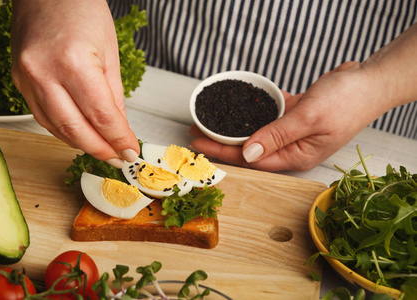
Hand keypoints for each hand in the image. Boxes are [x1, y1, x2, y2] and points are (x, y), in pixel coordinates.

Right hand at [11, 0, 138, 166]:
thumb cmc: (80, 9)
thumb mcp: (110, 53)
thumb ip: (114, 96)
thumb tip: (119, 129)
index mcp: (74, 63)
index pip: (102, 116)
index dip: (119, 140)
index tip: (131, 151)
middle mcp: (44, 73)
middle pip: (76, 130)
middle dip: (102, 150)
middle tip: (120, 159)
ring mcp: (27, 79)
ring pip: (57, 128)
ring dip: (83, 144)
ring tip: (104, 151)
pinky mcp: (19, 82)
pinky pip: (44, 117)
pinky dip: (65, 131)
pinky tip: (81, 135)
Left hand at [190, 62, 391, 170]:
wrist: (370, 80)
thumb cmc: (348, 101)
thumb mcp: (309, 118)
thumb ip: (277, 135)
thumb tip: (247, 152)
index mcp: (296, 156)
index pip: (251, 158)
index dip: (222, 151)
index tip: (199, 144)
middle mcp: (291, 147)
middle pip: (248, 147)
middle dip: (221, 141)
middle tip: (196, 132)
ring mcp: (292, 131)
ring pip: (254, 132)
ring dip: (231, 127)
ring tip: (207, 121)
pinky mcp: (293, 115)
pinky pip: (266, 116)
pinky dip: (250, 112)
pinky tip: (233, 109)